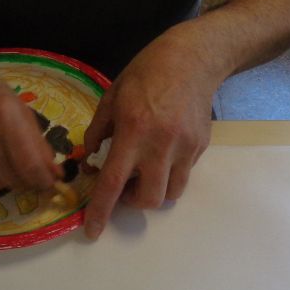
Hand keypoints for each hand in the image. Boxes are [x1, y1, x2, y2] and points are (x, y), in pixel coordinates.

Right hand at [0, 60, 60, 192]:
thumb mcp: (19, 108)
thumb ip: (38, 143)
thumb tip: (55, 174)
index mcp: (4, 114)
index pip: (29, 165)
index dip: (43, 180)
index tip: (50, 183)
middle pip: (13, 179)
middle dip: (27, 182)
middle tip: (31, 175)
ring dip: (7, 178)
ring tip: (5, 159)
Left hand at [81, 32, 215, 239]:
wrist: (192, 59)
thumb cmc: (146, 73)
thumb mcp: (112, 96)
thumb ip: (98, 131)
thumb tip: (89, 162)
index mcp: (133, 130)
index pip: (113, 181)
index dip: (100, 209)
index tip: (91, 231)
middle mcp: (161, 144)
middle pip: (149, 199)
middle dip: (132, 202)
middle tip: (124, 187)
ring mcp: (186, 148)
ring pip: (171, 193)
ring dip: (153, 192)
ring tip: (144, 171)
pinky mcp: (201, 147)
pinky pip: (184, 174)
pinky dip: (169, 174)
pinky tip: (163, 152)